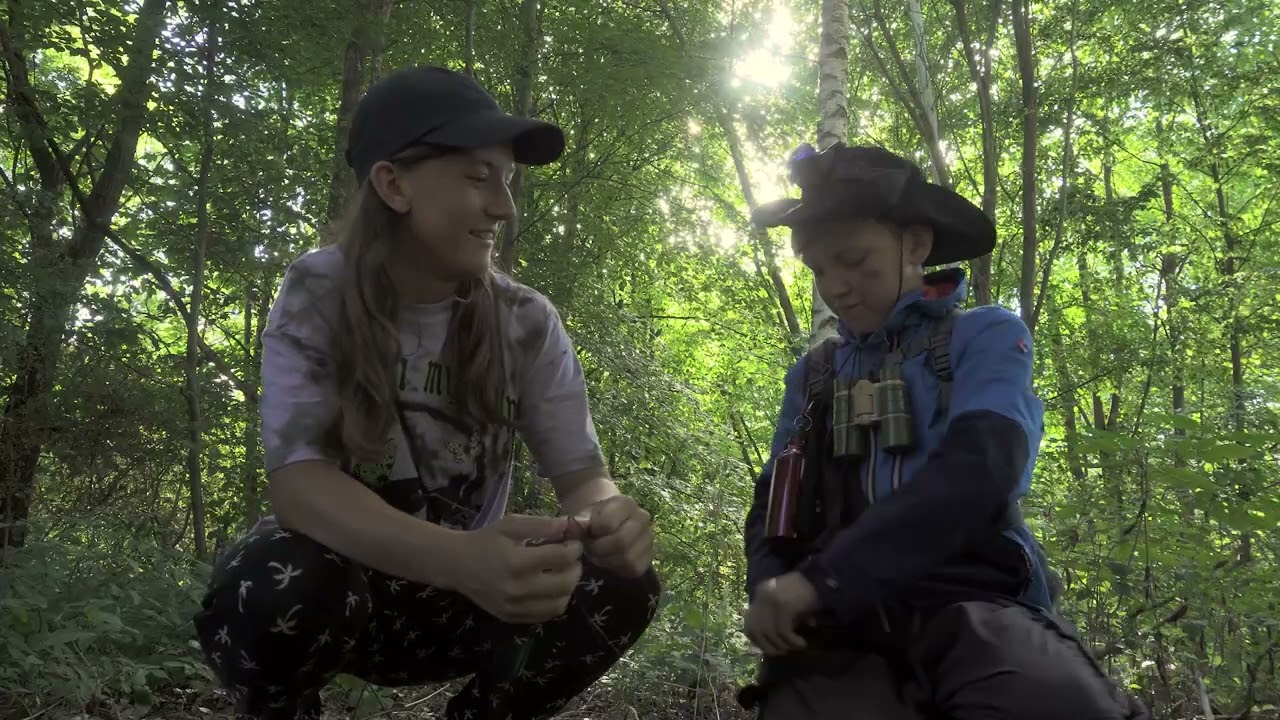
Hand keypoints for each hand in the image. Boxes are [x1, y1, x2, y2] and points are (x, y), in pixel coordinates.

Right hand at [454, 514, 584, 623]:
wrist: (457, 565)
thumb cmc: (485, 541)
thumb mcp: (510, 525)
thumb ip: (541, 525)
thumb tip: (569, 526)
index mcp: (516, 561)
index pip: (560, 557)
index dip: (574, 548)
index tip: (574, 542)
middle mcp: (517, 588)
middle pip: (564, 583)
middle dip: (576, 568)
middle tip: (572, 559)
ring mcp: (514, 607)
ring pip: (559, 604)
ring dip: (569, 587)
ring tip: (563, 573)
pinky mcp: (511, 617)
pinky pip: (545, 615)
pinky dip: (556, 602)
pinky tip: (552, 589)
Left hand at [580, 494, 653, 577]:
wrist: (606, 524)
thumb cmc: (593, 519)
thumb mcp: (583, 515)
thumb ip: (579, 521)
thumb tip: (576, 528)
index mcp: (625, 503)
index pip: (608, 524)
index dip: (592, 533)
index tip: (585, 533)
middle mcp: (642, 518)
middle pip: (622, 542)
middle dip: (599, 550)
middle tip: (588, 549)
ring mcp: (648, 537)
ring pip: (628, 558)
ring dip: (607, 561)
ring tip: (597, 556)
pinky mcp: (649, 556)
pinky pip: (634, 568)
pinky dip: (618, 569)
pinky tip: (609, 562)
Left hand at [744, 572, 820, 655]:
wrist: (824, 578)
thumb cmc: (808, 593)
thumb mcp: (788, 605)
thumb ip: (777, 619)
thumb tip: (774, 644)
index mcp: (761, 592)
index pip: (749, 621)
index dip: (757, 639)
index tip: (769, 648)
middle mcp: (763, 595)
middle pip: (755, 629)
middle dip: (767, 646)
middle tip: (782, 652)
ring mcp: (772, 599)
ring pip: (769, 632)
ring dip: (783, 645)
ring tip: (796, 647)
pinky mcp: (784, 605)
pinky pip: (783, 630)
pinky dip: (792, 641)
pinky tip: (801, 643)